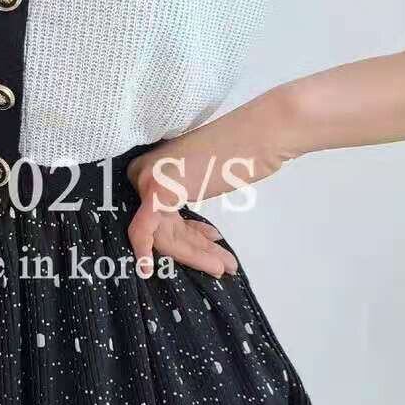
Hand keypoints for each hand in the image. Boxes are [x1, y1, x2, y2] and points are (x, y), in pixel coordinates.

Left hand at [125, 85, 308, 277]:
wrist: (260, 135)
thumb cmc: (241, 151)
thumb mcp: (202, 175)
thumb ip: (184, 193)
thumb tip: (182, 225)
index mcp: (152, 165)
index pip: (160, 213)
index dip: (186, 235)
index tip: (211, 240)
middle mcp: (143, 170)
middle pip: (161, 225)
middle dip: (192, 249)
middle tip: (221, 265)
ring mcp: (148, 178)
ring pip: (161, 232)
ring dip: (193, 254)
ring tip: (224, 266)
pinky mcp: (158, 189)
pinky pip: (145, 229)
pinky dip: (145, 250)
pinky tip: (146, 269)